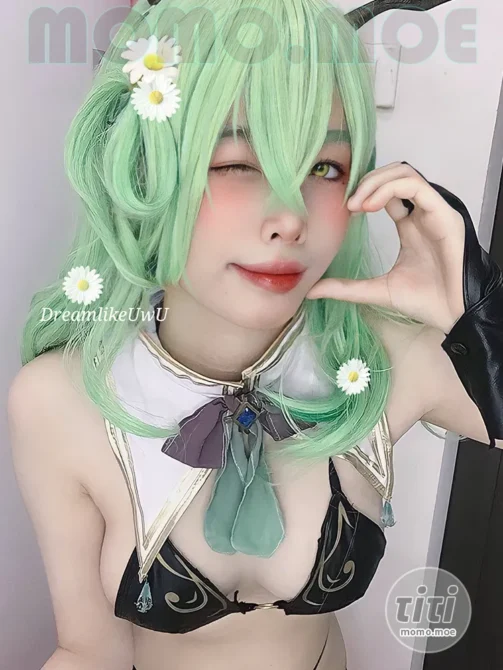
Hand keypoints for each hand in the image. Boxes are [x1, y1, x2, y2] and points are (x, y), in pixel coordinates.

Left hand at [306, 161, 465, 332]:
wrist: (453, 315)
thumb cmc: (424, 301)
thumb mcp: (375, 290)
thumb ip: (345, 288)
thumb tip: (311, 290)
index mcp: (409, 226)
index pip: (386, 192)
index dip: (362, 193)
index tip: (343, 211)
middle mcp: (421, 214)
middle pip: (394, 175)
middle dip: (366, 182)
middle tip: (347, 203)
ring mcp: (434, 211)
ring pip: (405, 173)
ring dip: (376, 182)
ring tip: (356, 203)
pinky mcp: (443, 214)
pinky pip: (417, 186)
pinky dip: (389, 189)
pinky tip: (370, 206)